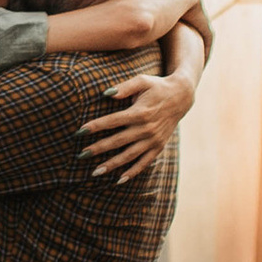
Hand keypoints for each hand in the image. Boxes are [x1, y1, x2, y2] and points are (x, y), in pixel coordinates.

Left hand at [83, 65, 192, 182]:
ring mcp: (153, 140)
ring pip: (129, 155)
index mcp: (140, 112)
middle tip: (81, 155)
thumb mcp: (142, 81)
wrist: (181, 97)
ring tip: (96, 172)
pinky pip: (145, 162)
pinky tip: (119, 180)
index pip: (113, 121)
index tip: (80, 132)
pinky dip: (133, 172)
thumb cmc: (157, 87)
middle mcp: (146, 128)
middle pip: (118, 141)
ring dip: (112, 165)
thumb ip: (124, 87)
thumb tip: (106, 93)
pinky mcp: (158, 146)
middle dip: (98, 148)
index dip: (96, 126)